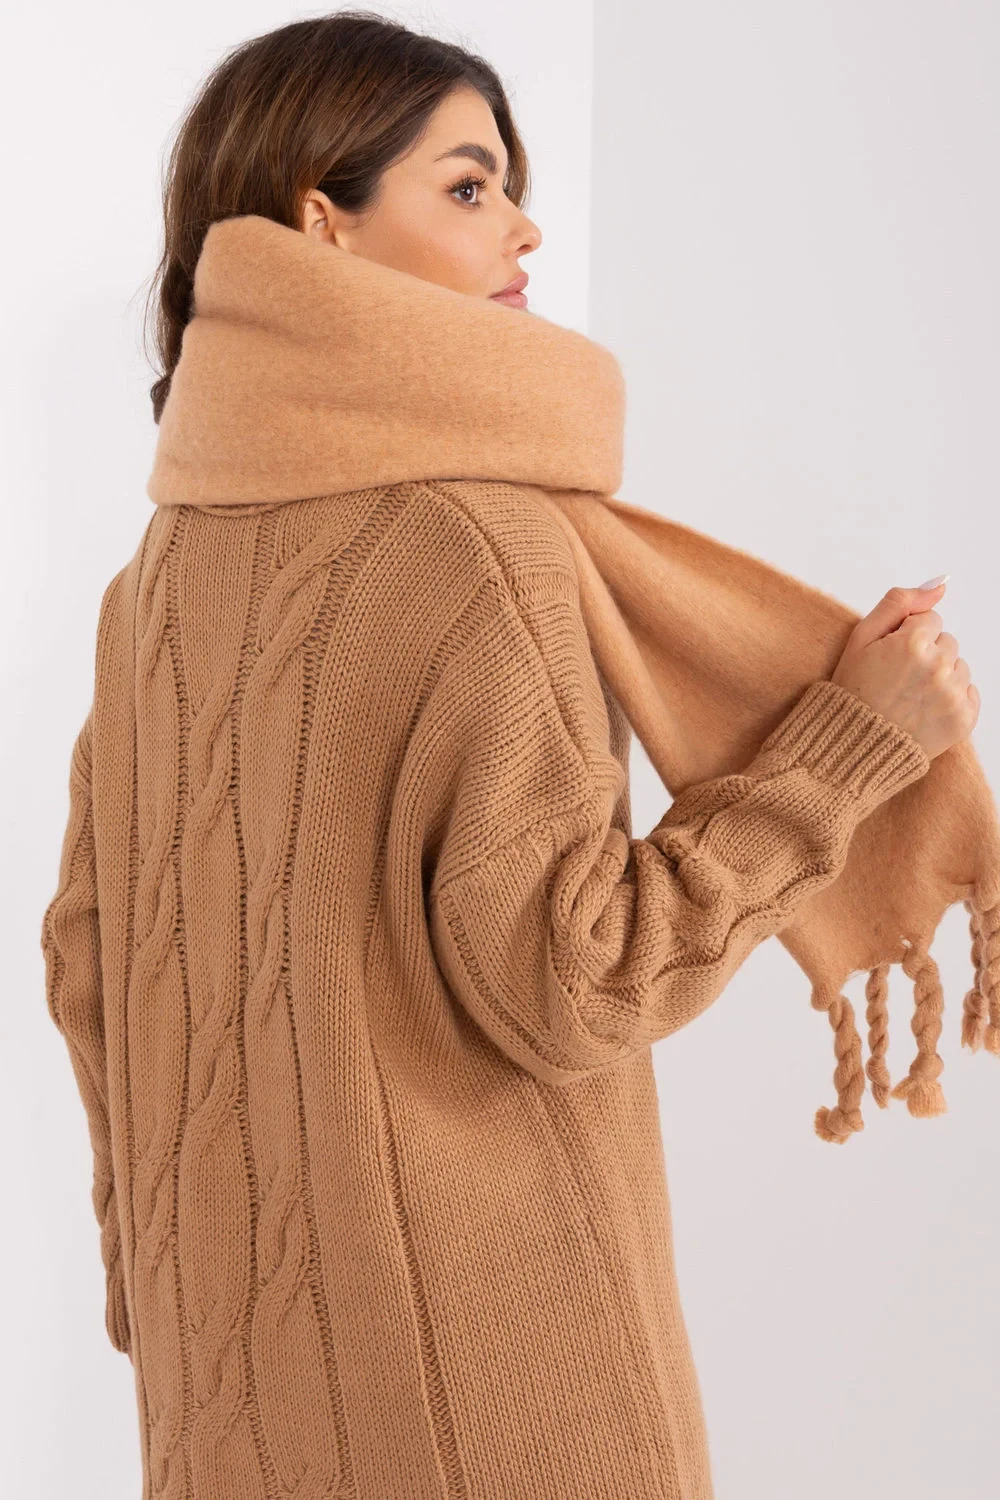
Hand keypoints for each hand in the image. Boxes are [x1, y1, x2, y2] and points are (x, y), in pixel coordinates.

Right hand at [831, 579, 978, 759]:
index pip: (930, 620)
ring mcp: (953, 695)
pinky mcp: (963, 719)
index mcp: (913, 643)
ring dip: (940, 677)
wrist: (853, 746)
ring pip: (960, 667)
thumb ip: (900, 602)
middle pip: (947, 643)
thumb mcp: (861, 637)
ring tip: (910, 696)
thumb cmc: (853, 690)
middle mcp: (938, 667)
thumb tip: (941, 584)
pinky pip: (970, 694)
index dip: (906, 637)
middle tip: (897, 680)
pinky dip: (952, 700)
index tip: (889, 659)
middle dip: (927, 655)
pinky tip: (924, 710)